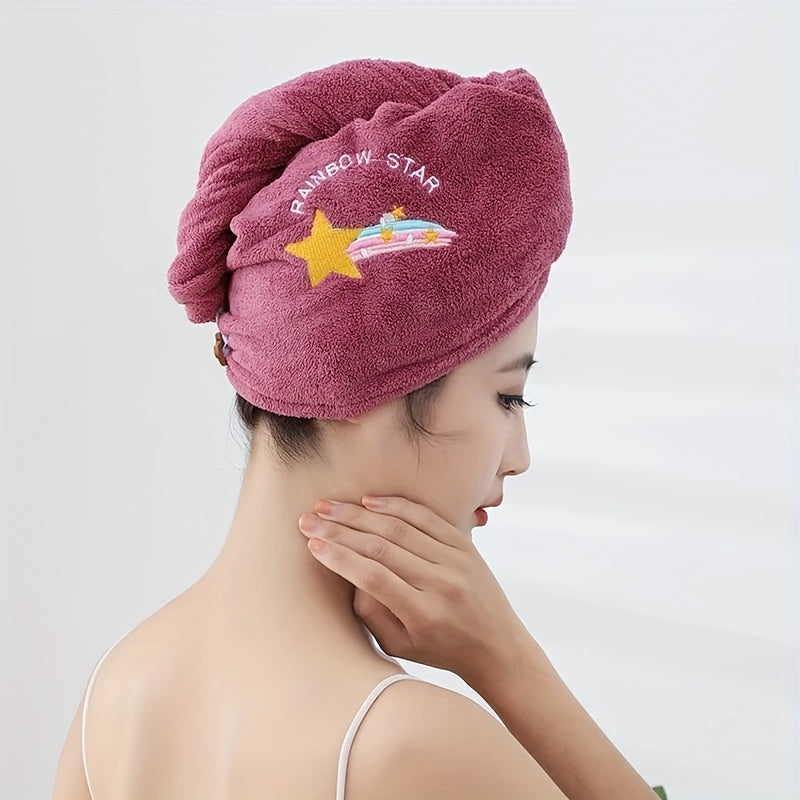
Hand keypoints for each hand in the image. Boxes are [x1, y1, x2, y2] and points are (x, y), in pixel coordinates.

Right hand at [298, 495, 530, 684]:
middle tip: (309, 519)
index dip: (340, 558)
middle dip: (339, 530)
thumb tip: (347, 574)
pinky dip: (395, 506)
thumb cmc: (442, 649)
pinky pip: (425, 517)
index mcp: (424, 613)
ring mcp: (456, 559)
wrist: (497, 644)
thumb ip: (371, 613)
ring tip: (328, 506)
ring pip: (400, 528)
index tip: (312, 544)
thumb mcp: (400, 646)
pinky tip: (368, 501)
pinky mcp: (464, 544)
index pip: (373, 578)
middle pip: (382, 547)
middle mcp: (442, 583)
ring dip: (359, 514)